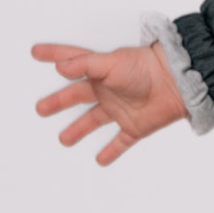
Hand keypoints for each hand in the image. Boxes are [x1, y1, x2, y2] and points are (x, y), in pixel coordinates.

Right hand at [31, 40, 187, 164]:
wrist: (177, 84)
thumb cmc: (146, 67)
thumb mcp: (111, 62)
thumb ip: (85, 65)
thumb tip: (60, 67)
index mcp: (100, 71)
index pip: (71, 62)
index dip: (53, 55)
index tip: (36, 52)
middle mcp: (108, 90)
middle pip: (77, 96)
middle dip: (58, 102)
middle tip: (41, 109)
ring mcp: (120, 109)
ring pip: (94, 121)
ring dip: (79, 130)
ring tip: (64, 139)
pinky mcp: (134, 126)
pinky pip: (121, 141)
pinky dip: (111, 151)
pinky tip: (101, 160)